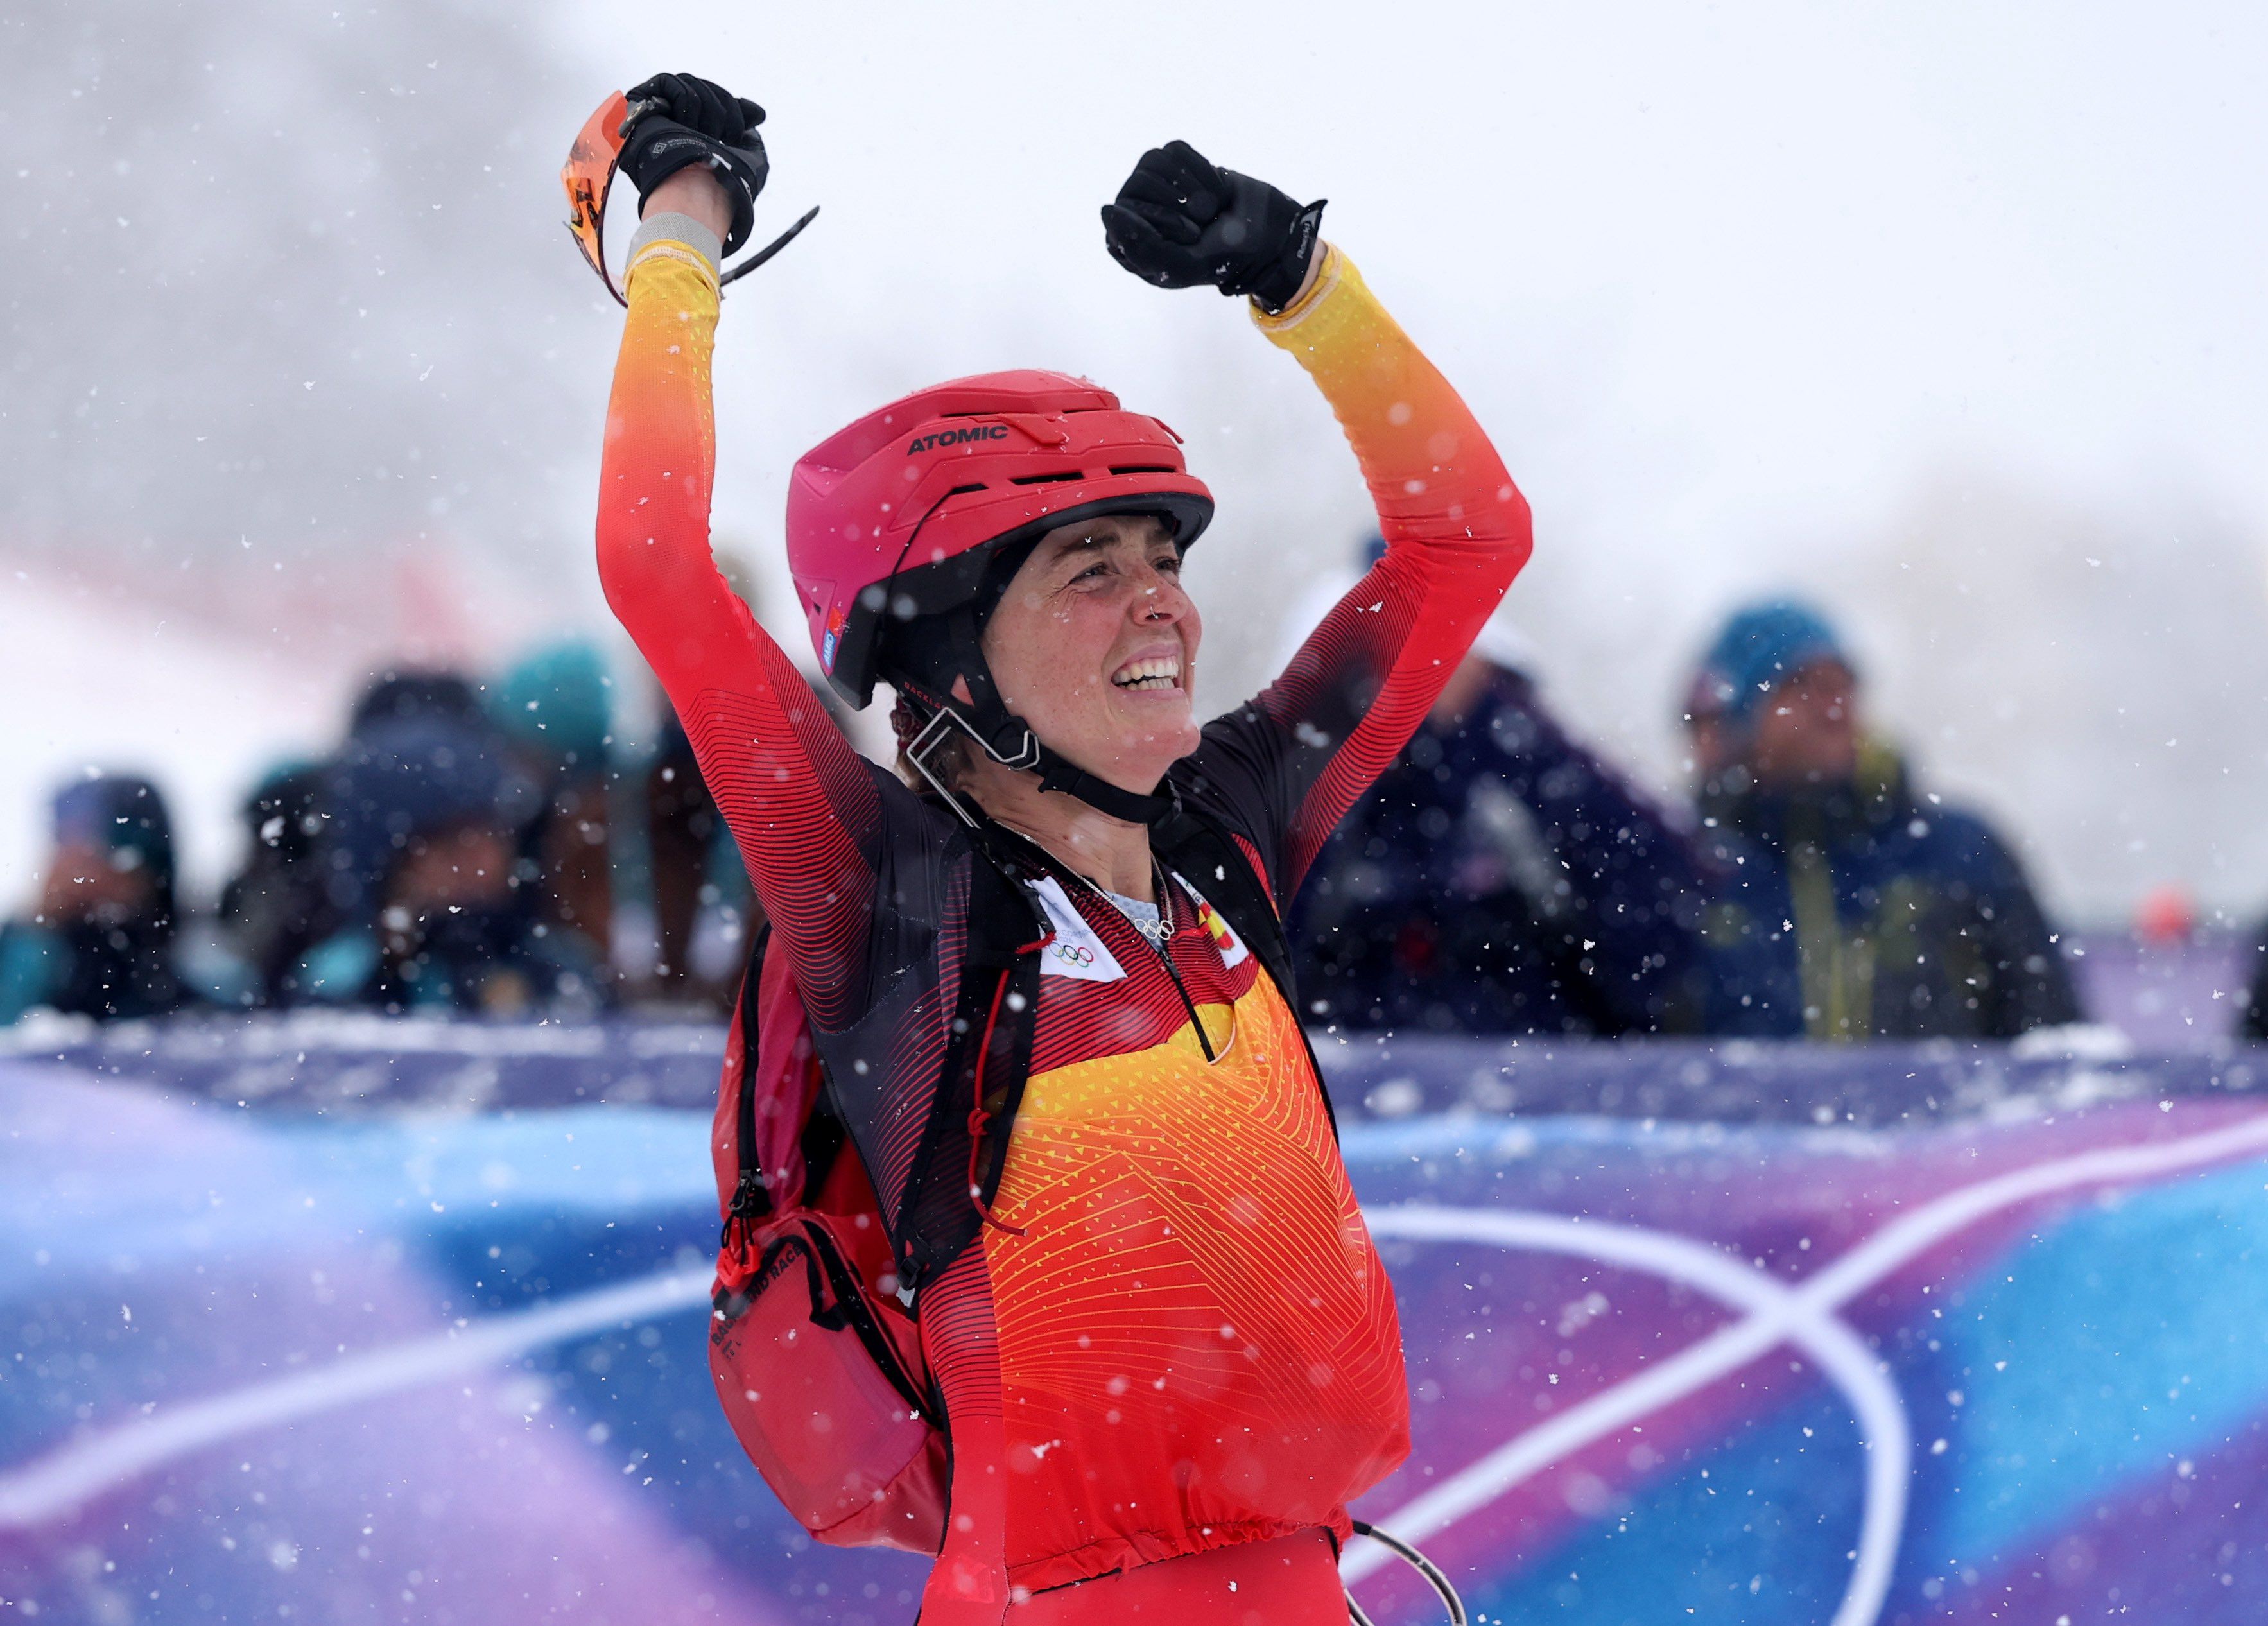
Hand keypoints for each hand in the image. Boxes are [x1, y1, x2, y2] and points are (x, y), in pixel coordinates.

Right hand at [618, 72, 767, 254]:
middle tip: (722, 137)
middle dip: (722, 109)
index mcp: (701, 136)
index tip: (745, 125)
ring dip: (706, 108)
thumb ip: (752, 134)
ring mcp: (661, 117)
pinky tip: (684, 123)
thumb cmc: (725, 183)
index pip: (718, 101)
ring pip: (688, 83)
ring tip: (702, 133)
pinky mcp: (642, 107)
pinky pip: (667, 82)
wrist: (701, 190)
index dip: (733, 108)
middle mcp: (680, 126)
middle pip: (705, 89)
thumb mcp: (752, 158)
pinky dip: (684, 98)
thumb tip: (755, 112)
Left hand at [1100, 141, 1324, 312]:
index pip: (1123, 216)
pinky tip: (1215, 191)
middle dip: (1178, 206)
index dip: (1161, 224)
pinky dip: (1201, 170)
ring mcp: (1152, 183)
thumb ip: (1138, 246)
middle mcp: (1134, 210)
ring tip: (1208, 209)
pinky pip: (1175, 150)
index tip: (1190, 237)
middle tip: (1200, 226)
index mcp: (1127, 244)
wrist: (1263, 236)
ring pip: (1152, 162)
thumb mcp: (1178, 265)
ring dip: (1191, 188)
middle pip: (1137, 185)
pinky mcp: (1175, 161)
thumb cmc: (1218, 257)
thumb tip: (1107, 208)